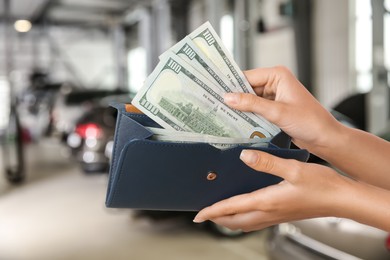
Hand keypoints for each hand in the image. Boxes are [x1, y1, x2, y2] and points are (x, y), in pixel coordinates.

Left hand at [193, 149, 352, 230]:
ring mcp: (277, 216)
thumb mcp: (292, 169)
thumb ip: (266, 162)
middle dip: (218, 219)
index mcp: (267, 201)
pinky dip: (244, 218)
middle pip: (235, 221)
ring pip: (245, 223)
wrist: (342, 199)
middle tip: (205, 214)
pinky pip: (257, 221)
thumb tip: (244, 156)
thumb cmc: (321, 185)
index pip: (232, 208)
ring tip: (220, 213)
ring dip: (230, 220)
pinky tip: (246, 209)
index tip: (198, 214)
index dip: (213, 212)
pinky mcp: (283, 214)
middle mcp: (269, 212)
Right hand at [224, 66, 341, 152]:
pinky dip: (248, 116)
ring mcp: (275, 96)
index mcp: (278, 75)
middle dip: (234, 98)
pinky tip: (236, 122)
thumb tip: (228, 97)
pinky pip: (256, 109)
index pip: (247, 77)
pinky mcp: (274, 109)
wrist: (325, 139)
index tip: (214, 92)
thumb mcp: (277, 112)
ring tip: (222, 114)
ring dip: (240, 108)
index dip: (231, 85)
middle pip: (247, 88)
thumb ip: (252, 104)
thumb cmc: (310, 122)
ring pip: (250, 100)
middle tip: (215, 105)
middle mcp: (275, 83)